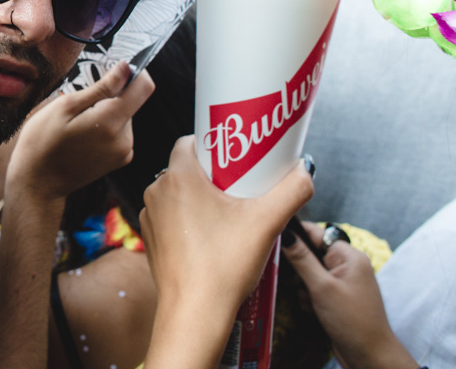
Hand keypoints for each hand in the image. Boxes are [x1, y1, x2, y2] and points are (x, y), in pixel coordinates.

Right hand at [6, 62, 153, 200]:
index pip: (144, 86)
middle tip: (80, 103)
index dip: (133, 72)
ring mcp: (124, 151)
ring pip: (125, 115)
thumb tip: (125, 68)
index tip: (113, 71)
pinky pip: (120, 130)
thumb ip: (101, 87)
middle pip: (131, 100)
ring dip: (106, 111)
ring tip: (78, 122)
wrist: (38, 183)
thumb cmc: (43, 142)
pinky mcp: (120, 158)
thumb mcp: (65, 106)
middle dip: (111, 95)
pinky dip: (106, 126)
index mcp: (111, 122)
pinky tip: (84, 134)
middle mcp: (124, 138)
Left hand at [140, 137, 313, 314]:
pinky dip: (190, 221)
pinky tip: (213, 237)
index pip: (190, 141)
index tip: (237, 157)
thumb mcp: (267, 222)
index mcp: (178, 177)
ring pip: (179, 194)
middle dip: (214, 174)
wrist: (194, 313)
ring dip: (201, 198)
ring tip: (231, 215)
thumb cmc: (223, 265)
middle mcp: (157, 192)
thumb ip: (292, 191)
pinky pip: (172, 218)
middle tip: (242, 187)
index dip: (215, 144)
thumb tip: (304, 173)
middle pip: (188, 168)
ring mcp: (151, 217)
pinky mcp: (152, 239)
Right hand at [282, 221, 418, 368]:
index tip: (274, 243)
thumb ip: (301, 258)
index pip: (315, 233)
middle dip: (300, 272)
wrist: (369, 356)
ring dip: (303, 288)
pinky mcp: (336, 296)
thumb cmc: (352, 321)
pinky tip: (315, 311)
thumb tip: (284, 233)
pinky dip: (309, 298)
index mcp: (348, 255)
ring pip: (308, 273)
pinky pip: (313, 288)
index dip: (294, 236)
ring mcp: (341, 281)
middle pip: (309, 254)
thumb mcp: (322, 287)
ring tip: (313, 303)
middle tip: (303, 285)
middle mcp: (346, 265)